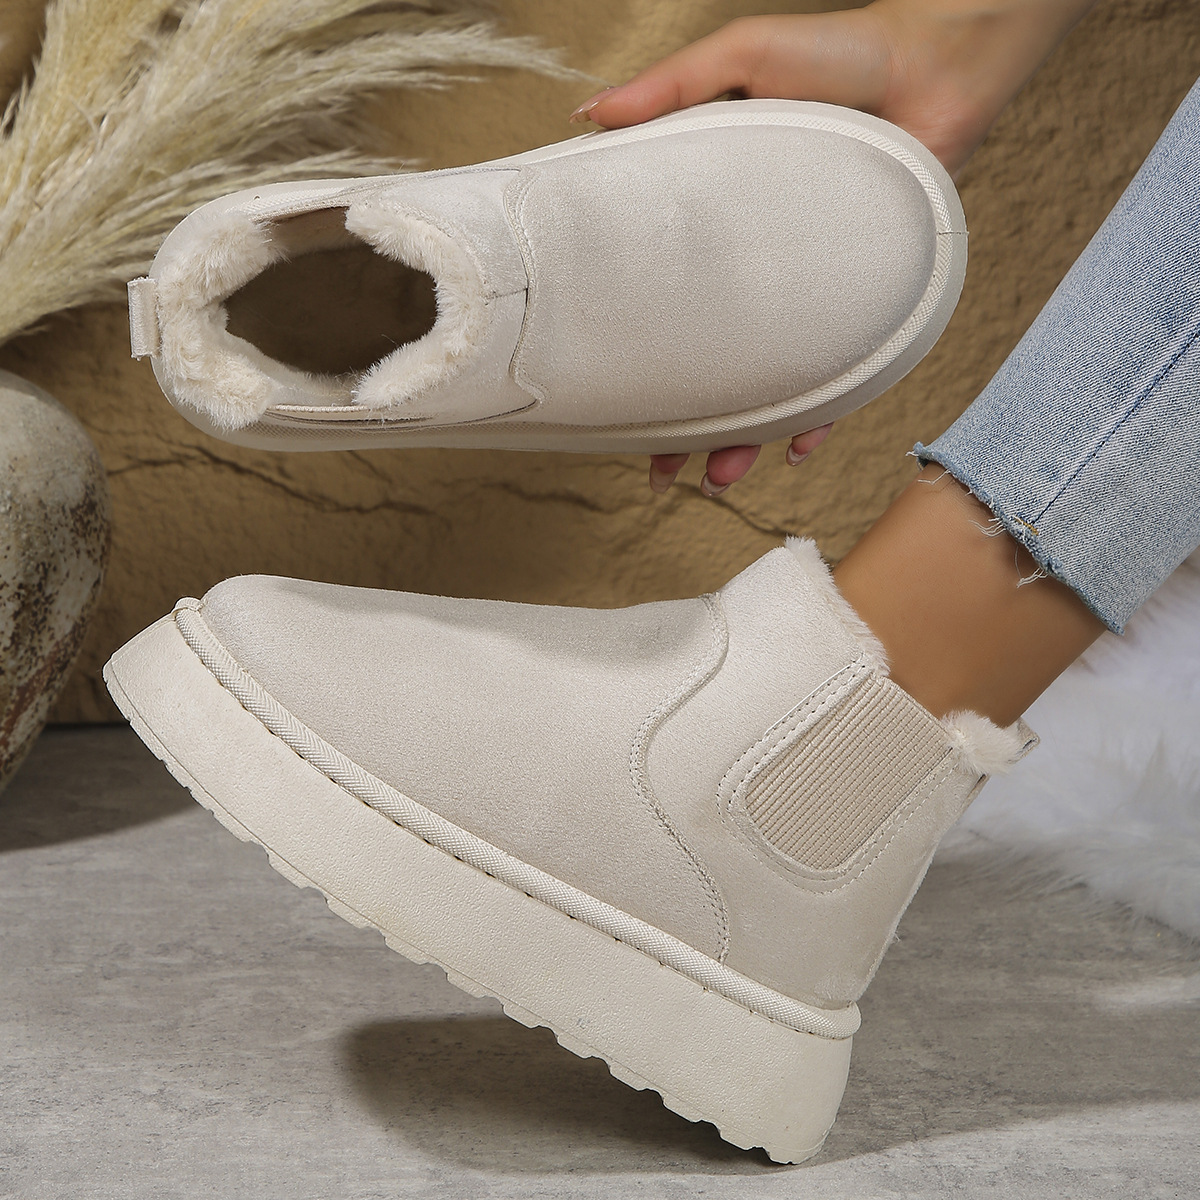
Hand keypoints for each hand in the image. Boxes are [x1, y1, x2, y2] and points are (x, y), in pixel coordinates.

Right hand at [571, 0, 1098, 493]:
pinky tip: (799, 448)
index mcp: (716, 226)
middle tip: (659, 469)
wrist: (931, 65)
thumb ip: (669, 90)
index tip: (609, 395)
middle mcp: (755, 273)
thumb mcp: (739, 59)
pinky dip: (822, 414)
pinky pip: (841, 373)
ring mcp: (805, 293)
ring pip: (770, 385)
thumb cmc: (838, 57)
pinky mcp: (861, 302)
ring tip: (720, 476)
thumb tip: (586, 120)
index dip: (637, 350)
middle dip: (686, 423)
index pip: (665, 301)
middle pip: (712, 363)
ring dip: (745, 438)